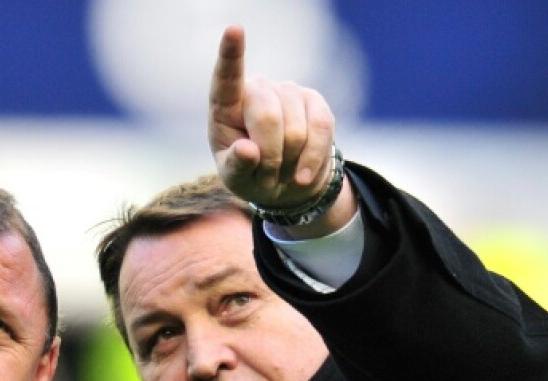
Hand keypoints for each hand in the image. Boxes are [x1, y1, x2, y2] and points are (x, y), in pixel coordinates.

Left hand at [208, 26, 336, 210]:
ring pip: (296, 131)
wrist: (286, 184)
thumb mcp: (236, 179)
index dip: (231, 55)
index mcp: (226, 107)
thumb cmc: (251, 176)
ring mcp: (288, 92)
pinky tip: (302, 175)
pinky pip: (321, 129)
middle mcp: (257, 90)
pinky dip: (312, 159)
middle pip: (268, 118)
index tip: (234, 30)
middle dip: (270, 157)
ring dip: (289, 163)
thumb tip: (248, 150)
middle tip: (266, 176)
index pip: (226, 79)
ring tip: (281, 172)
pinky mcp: (315, 103)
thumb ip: (236, 166)